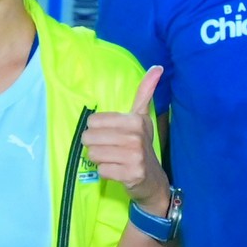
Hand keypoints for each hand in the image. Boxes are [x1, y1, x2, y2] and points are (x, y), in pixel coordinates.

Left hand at [82, 68, 172, 217]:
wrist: (153, 180)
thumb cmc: (141, 146)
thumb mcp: (142, 118)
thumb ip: (145, 92)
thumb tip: (157, 66)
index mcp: (135, 120)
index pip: (94, 121)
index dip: (97, 130)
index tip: (110, 135)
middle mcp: (136, 137)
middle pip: (90, 138)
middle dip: (95, 145)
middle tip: (110, 149)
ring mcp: (134, 157)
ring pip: (93, 154)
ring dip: (99, 159)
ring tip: (113, 160)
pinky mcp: (131, 175)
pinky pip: (101, 170)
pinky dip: (105, 172)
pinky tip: (117, 171)